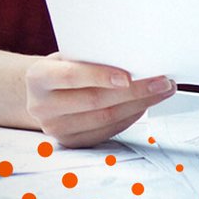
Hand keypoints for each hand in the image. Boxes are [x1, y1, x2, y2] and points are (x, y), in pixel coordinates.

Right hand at [23, 56, 174, 146]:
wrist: (40, 93)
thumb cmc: (59, 68)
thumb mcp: (65, 56)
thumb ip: (88, 57)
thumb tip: (131, 57)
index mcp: (38, 77)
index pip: (71, 76)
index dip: (100, 76)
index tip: (128, 76)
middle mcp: (42, 106)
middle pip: (95, 101)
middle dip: (134, 91)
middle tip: (161, 81)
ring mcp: (56, 129)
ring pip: (105, 118)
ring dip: (139, 105)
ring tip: (160, 91)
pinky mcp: (71, 142)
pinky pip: (107, 132)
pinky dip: (130, 118)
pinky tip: (144, 105)